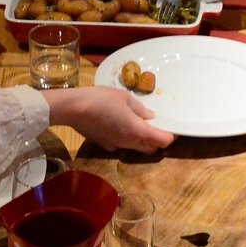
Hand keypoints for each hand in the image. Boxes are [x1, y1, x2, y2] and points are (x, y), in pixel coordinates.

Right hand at [45, 86, 173, 152]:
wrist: (73, 108)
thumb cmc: (101, 98)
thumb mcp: (125, 97)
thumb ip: (140, 109)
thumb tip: (149, 115)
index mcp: (138, 130)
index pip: (163, 141)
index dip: (171, 136)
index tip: (172, 128)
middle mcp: (129, 142)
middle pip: (151, 149)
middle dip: (157, 140)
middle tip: (156, 127)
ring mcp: (116, 146)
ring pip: (136, 148)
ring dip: (141, 140)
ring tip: (136, 124)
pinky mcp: (104, 145)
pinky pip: (120, 144)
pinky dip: (124, 138)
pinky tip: (116, 125)